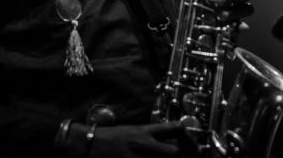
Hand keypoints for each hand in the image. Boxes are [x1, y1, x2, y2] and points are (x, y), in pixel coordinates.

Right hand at [71, 121, 187, 157]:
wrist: (85, 144)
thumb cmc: (108, 138)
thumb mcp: (131, 131)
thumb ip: (150, 137)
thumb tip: (170, 144)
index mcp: (143, 132)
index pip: (173, 129)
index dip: (189, 138)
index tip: (197, 149)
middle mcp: (142, 145)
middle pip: (174, 152)